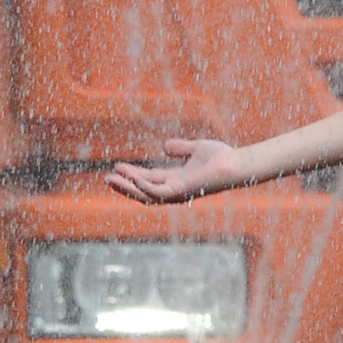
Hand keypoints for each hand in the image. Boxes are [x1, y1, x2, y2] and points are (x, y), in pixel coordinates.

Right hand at [105, 138, 242, 204]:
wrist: (236, 163)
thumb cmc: (222, 157)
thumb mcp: (196, 149)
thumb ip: (180, 148)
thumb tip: (164, 147)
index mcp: (177, 180)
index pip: (149, 180)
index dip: (132, 175)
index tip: (117, 167)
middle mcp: (175, 189)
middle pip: (143, 190)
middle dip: (125, 185)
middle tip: (106, 178)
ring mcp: (178, 193)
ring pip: (146, 195)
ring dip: (128, 188)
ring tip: (111, 179)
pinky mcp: (181, 192)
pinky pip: (158, 192)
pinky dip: (144, 187)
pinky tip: (134, 178)